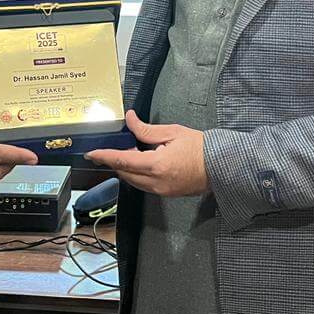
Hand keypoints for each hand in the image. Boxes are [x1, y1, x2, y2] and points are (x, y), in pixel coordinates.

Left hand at [84, 110, 208, 196]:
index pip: (123, 161)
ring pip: (133, 181)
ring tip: (134, 151)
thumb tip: (130, 119)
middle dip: (117, 160)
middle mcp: (156, 182)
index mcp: (157, 165)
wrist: (222, 167)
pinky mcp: (166, 194)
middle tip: (120, 145)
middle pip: (125, 173)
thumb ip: (146, 129)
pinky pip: (144, 185)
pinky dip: (138, 173)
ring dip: (127, 167)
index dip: (105, 156)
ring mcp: (161, 191)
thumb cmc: (200, 148)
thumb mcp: (172, 132)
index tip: (91, 153)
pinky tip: (144, 161)